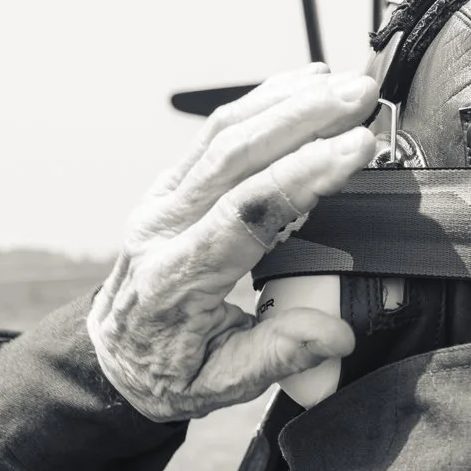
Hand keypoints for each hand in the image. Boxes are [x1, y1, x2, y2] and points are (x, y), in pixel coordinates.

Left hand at [88, 65, 378, 421]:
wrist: (111, 355)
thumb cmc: (166, 370)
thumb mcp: (218, 385)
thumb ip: (277, 356)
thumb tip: (336, 334)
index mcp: (175, 278)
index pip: (243, 215)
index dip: (302, 176)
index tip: (354, 150)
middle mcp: (163, 227)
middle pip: (232, 155)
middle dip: (301, 119)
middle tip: (359, 97)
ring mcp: (163, 199)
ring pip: (223, 132)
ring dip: (287, 101)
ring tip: (343, 84)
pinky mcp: (173, 184)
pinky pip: (216, 132)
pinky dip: (263, 103)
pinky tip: (303, 85)